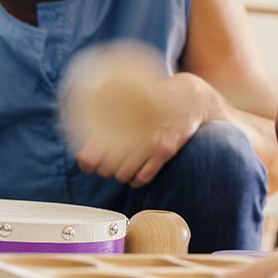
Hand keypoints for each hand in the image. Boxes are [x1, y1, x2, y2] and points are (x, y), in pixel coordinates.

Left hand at [62, 43, 220, 187]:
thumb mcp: (128, 99)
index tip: (89, 163)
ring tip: (123, 168)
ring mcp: (150, 142)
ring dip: (121, 174)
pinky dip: (137, 179)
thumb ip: (106, 116)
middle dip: (105, 169)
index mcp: (117, 118)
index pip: (91, 154)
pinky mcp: (167, 150)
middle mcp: (132, 131)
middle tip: (108, 164)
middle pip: (106, 168)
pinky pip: (144, 177)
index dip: (87, 163)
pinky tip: (137, 174)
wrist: (191, 97)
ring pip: (123, 174)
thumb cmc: (156, 98)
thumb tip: (86, 145)